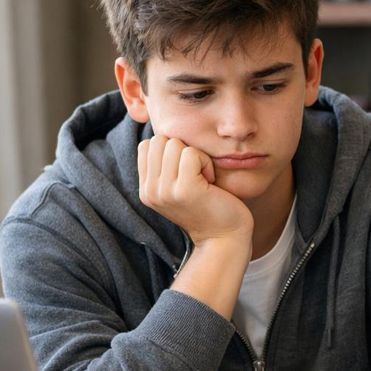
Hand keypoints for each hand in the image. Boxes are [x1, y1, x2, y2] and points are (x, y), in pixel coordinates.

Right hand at [137, 136, 252, 244]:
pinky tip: (211, 182)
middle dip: (182, 150)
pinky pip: (192, 153)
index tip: (186, 172)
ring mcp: (165, 191)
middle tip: (197, 174)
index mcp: (146, 189)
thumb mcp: (179, 186)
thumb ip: (166, 165)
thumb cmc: (209, 206)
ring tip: (204, 179)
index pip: (147, 145)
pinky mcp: (184, 190)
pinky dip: (206, 162)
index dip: (171, 150)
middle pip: (159, 140)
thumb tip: (165, 133)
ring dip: (196, 156)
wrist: (224, 237)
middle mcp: (149, 191)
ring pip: (174, 144)